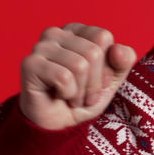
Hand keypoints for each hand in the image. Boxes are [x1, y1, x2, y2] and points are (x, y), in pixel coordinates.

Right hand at [19, 23, 137, 129]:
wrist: (57, 124)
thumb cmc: (83, 97)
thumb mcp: (112, 80)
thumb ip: (123, 61)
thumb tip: (118, 49)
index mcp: (76, 31)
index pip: (103, 37)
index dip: (105, 66)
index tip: (95, 80)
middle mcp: (56, 33)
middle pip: (93, 52)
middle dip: (94, 82)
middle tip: (83, 94)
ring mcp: (41, 47)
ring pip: (79, 65)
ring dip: (81, 91)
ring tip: (71, 96)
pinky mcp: (30, 64)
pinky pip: (64, 77)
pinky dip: (67, 93)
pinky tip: (57, 96)